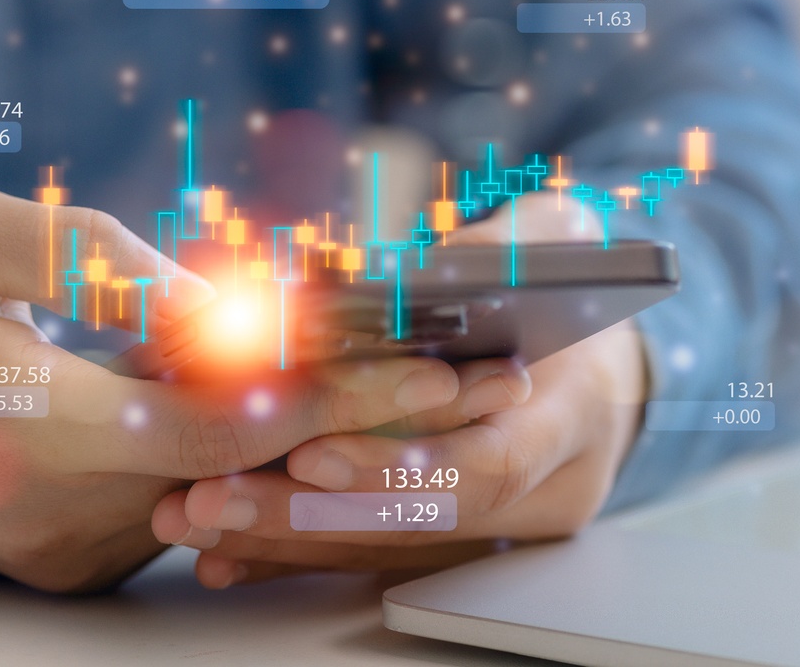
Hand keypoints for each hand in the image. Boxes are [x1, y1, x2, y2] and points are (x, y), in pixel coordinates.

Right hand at [0, 180, 477, 591]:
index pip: (222, 427)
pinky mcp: (96, 541)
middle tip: (492, 377)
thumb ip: (76, 256)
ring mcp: (88, 540)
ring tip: (460, 383)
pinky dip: (285, 455)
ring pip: (243, 491)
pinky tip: (372, 408)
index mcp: (39, 435)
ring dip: (349, 441)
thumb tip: (203, 299)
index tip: (430, 358)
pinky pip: (209, 498)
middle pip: (261, 471)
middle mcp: (75, 510)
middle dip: (382, 423)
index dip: (334, 393)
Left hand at [151, 195, 650, 587]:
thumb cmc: (571, 285)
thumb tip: (421, 266)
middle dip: (308, 514)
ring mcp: (503, 527)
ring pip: (385, 551)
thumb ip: (494, 251)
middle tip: (212, 497)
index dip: (399, 465)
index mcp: (575, 416)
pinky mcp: (459, 539)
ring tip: (191, 517)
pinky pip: (371, 559)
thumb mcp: (552, 240)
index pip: (490, 463)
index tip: (312, 451)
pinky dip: (295, 553)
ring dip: (281, 538)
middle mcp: (545, 490)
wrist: (609, 354)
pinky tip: (223, 553)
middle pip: (419, 524)